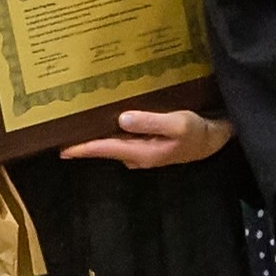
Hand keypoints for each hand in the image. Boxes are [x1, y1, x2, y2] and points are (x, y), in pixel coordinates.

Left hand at [60, 106, 235, 169]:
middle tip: (62, 131)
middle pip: (104, 148)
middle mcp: (136, 156)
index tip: (61, 148)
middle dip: (84, 142)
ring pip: (112, 144)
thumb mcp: (177, 124)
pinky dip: (110, 131)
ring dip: (96, 135)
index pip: (105, 150)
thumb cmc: (196, 132)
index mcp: (140, 152)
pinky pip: (122, 139)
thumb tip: (122, 119)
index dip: (83, 148)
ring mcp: (140, 152)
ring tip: (77, 122)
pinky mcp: (145, 145)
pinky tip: (104, 119)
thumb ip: (150, 122)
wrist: (214, 139)